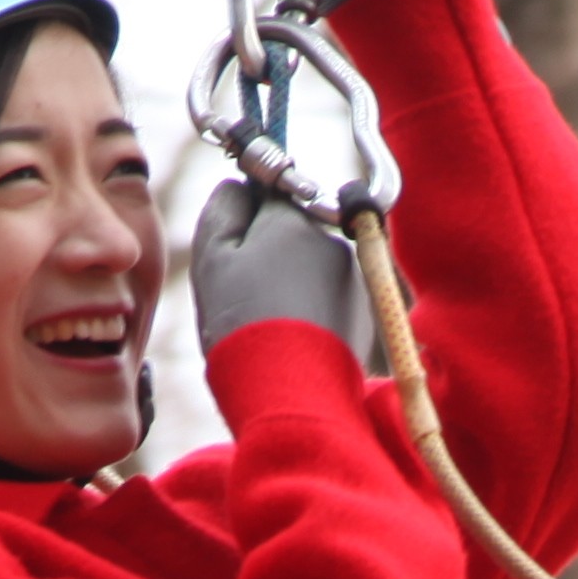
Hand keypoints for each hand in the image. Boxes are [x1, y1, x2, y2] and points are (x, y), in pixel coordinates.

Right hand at [187, 179, 370, 362]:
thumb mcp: (212, 258)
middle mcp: (331, 239)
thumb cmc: (243, 322)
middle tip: (248, 300)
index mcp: (292, 218)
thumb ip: (224, 208)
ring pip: (313, 270)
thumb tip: (240, 186)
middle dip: (272, 258)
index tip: (235, 255)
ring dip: (294, 287)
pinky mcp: (365, 314)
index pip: (268, 196)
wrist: (290, 392)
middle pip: (293, 236)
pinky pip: (330, 302)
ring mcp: (353, 277)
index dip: (246, 225)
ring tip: (271, 327)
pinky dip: (313, 314)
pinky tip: (294, 342)